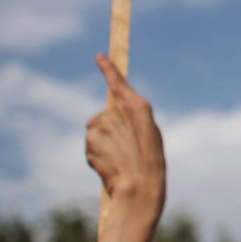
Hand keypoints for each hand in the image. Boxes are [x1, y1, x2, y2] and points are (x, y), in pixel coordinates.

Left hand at [86, 54, 165, 226]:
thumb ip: (130, 120)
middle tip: (123, 149)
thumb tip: (98, 120)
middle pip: (105, 114)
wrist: (140, 184)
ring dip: (102, 143)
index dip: (108, 67)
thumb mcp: (149, 134)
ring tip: (118, 158)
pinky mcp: (91, 136)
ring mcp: (103, 121)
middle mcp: (118, 109)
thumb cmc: (150, 162)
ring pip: (96, 129)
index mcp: (138, 105)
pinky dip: (96, 153)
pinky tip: (108, 164)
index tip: (99, 56)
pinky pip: (90, 144)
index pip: (118, 81)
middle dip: (109, 129)